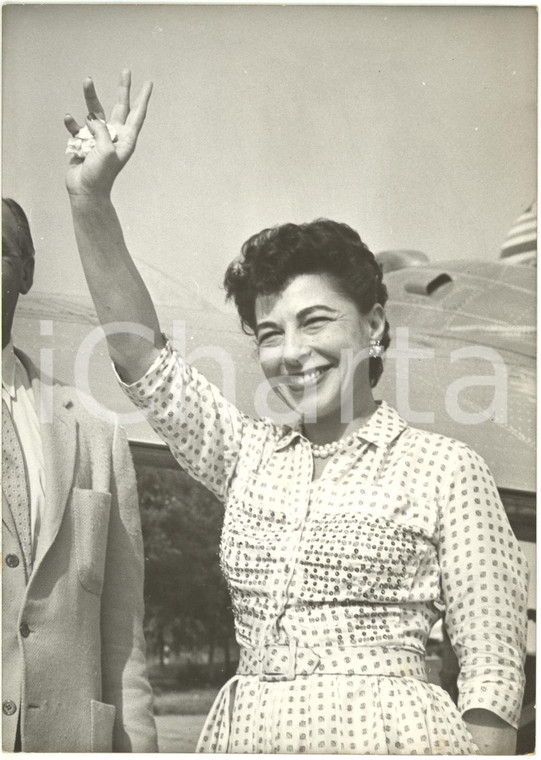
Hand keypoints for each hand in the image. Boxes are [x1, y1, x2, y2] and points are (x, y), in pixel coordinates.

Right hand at [64, 69, 151, 197]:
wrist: (85, 191)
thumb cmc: (100, 175)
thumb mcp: (105, 151)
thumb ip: (101, 130)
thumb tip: (91, 118)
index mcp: (126, 139)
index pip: (137, 114)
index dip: (143, 98)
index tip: (149, 83)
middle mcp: (114, 135)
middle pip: (120, 107)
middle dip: (123, 89)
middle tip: (126, 71)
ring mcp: (98, 138)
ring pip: (96, 112)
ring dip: (91, 96)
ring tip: (87, 80)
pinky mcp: (83, 142)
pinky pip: (77, 127)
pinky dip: (72, 122)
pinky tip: (68, 118)